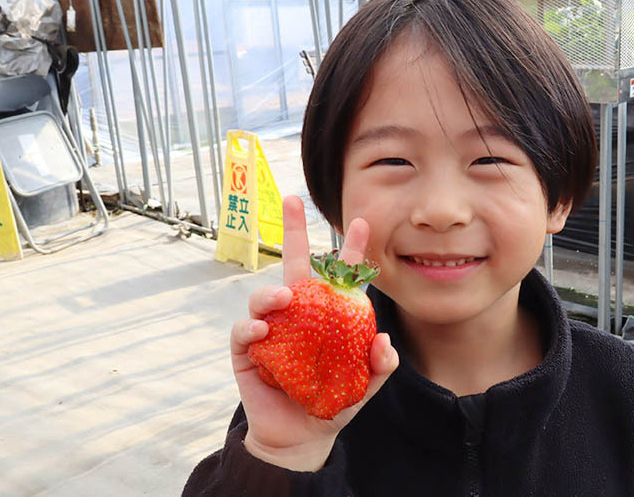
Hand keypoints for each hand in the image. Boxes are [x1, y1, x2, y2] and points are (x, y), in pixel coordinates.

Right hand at [230, 195, 398, 470]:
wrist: (302, 437)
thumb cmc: (332, 402)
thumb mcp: (364, 385)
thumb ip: (379, 366)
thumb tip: (384, 341)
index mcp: (327, 316)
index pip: (339, 276)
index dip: (350, 250)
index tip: (362, 222)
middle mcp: (298, 314)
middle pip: (294, 265)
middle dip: (293, 231)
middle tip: (292, 200)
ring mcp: (271, 329)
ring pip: (265, 295)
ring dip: (272, 292)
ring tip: (285, 298)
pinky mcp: (248, 351)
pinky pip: (245, 331)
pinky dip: (252, 326)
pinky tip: (263, 329)